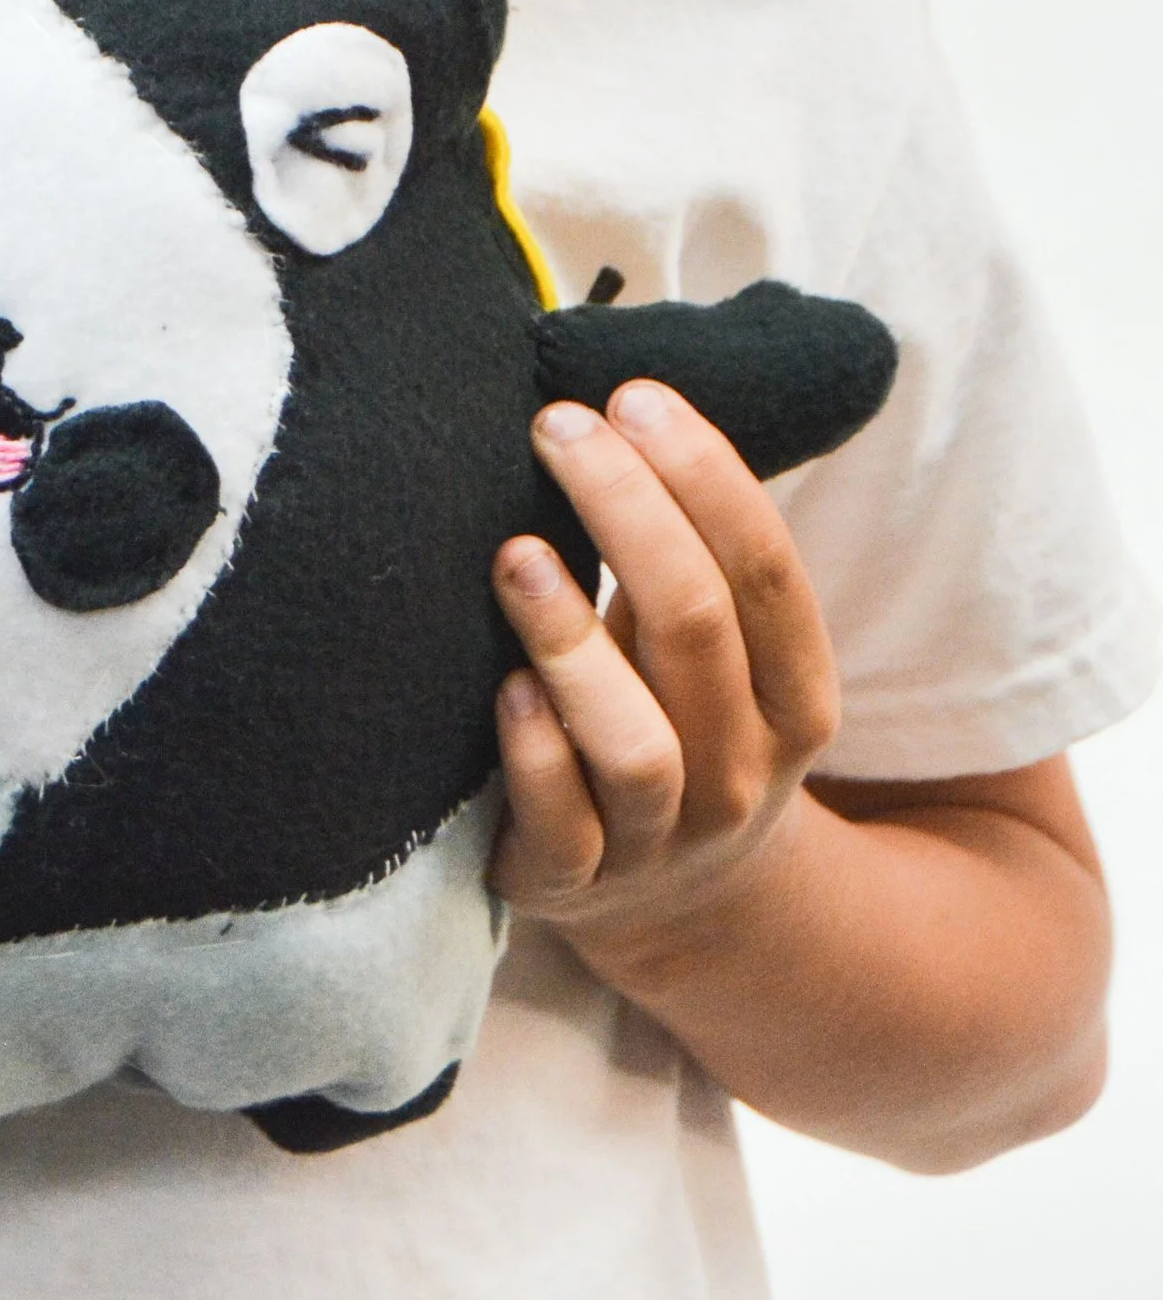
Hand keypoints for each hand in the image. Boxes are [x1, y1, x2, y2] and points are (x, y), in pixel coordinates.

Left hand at [489, 381, 840, 962]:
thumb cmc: (674, 717)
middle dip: (627, 511)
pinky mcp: (573, 878)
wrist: (671, 902)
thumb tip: (619, 400)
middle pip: (697, 627)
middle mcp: (740, 769)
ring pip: (635, 740)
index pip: (766, 571)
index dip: (704, 476)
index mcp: (795, 695)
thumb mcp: (716, 648)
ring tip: (516, 553)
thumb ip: (689, 551)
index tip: (634, 398)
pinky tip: (505, 685)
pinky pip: (560, 820)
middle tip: (557, 427)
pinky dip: (535, 750)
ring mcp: (659, 834)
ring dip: (572, 638)